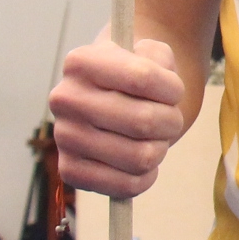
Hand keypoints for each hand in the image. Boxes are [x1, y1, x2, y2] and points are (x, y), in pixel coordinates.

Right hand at [50, 32, 187, 197]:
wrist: (110, 100)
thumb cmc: (135, 78)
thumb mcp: (150, 54)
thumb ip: (159, 57)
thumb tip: (160, 76)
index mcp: (81, 62)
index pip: (142, 78)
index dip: (172, 89)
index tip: (174, 91)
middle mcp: (64, 98)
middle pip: (144, 121)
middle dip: (171, 121)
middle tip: (169, 118)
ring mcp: (64, 137)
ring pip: (140, 156)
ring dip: (160, 148)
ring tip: (155, 137)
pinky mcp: (70, 171)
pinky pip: (125, 185)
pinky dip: (146, 176)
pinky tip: (142, 160)